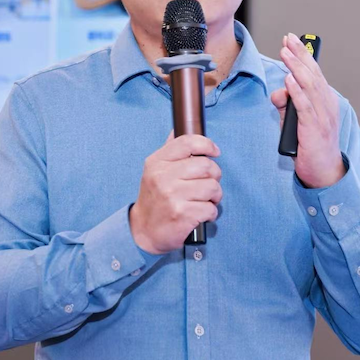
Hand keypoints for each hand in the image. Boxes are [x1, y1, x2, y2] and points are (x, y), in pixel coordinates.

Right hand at [129, 132, 222, 254]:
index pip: (187, 142)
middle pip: (206, 166)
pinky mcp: (182, 214)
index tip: (214, 152)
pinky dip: (210, 213)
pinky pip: (211, 208)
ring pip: (212, 187)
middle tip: (208, 184)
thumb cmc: (154, 199)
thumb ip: (169, 150)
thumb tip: (178, 128)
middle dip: (214, 176)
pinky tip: (200, 214)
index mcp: (157, 162)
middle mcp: (163, 177)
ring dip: (214, 196)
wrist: (144, 231)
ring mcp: (172, 196)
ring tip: (204, 200)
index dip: (206, 144)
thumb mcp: (154, 171)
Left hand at [270, 33, 346, 187]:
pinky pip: (305, 107)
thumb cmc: (311, 145)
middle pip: (312, 74)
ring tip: (285, 53)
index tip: (291, 40)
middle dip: (299, 55)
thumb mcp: (296, 121)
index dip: (303, 55)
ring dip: (296, 68)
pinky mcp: (314, 130)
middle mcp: (327, 105)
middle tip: (287, 39)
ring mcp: (322, 117)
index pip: (314, 72)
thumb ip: (287, 105)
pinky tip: (288, 80)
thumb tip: (278, 91)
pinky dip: (296, 92)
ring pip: (309, 87)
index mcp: (325, 101)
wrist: (324, 172)